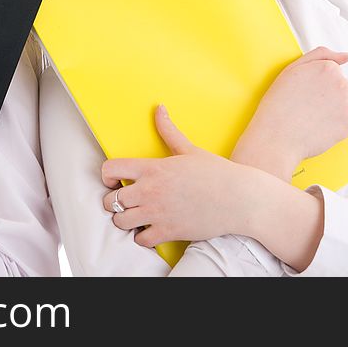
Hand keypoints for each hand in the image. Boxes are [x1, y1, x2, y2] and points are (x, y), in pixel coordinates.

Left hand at [101, 105, 260, 246]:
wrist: (240, 199)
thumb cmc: (216, 172)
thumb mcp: (189, 149)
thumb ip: (168, 130)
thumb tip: (159, 108)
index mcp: (153, 168)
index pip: (109, 169)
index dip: (107, 175)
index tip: (115, 180)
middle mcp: (150, 190)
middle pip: (110, 200)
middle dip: (114, 201)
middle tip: (126, 200)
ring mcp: (157, 213)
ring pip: (120, 222)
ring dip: (125, 219)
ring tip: (136, 216)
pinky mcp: (168, 232)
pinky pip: (140, 240)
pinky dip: (142, 237)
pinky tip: (151, 228)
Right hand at [231, 46, 347, 180]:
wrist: (275, 136)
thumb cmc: (279, 104)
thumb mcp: (292, 69)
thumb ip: (321, 55)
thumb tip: (346, 56)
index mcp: (327, 68)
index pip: (335, 73)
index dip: (319, 84)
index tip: (306, 93)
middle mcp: (341, 84)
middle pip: (346, 88)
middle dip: (332, 96)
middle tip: (309, 106)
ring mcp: (346, 105)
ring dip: (338, 111)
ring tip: (315, 117)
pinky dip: (342, 127)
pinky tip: (324, 127)